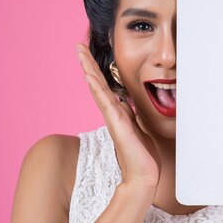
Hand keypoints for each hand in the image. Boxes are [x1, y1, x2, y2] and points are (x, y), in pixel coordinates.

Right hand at [76, 42, 160, 191]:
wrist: (144, 176)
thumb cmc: (144, 155)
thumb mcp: (141, 127)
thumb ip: (132, 115)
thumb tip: (127, 102)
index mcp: (119, 114)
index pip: (105, 88)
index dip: (97, 71)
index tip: (89, 56)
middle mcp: (113, 114)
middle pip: (97, 84)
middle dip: (88, 65)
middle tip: (79, 46)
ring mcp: (113, 119)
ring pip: (98, 90)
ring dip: (89, 70)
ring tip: (80, 54)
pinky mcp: (118, 125)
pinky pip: (105, 102)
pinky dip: (97, 88)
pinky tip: (89, 76)